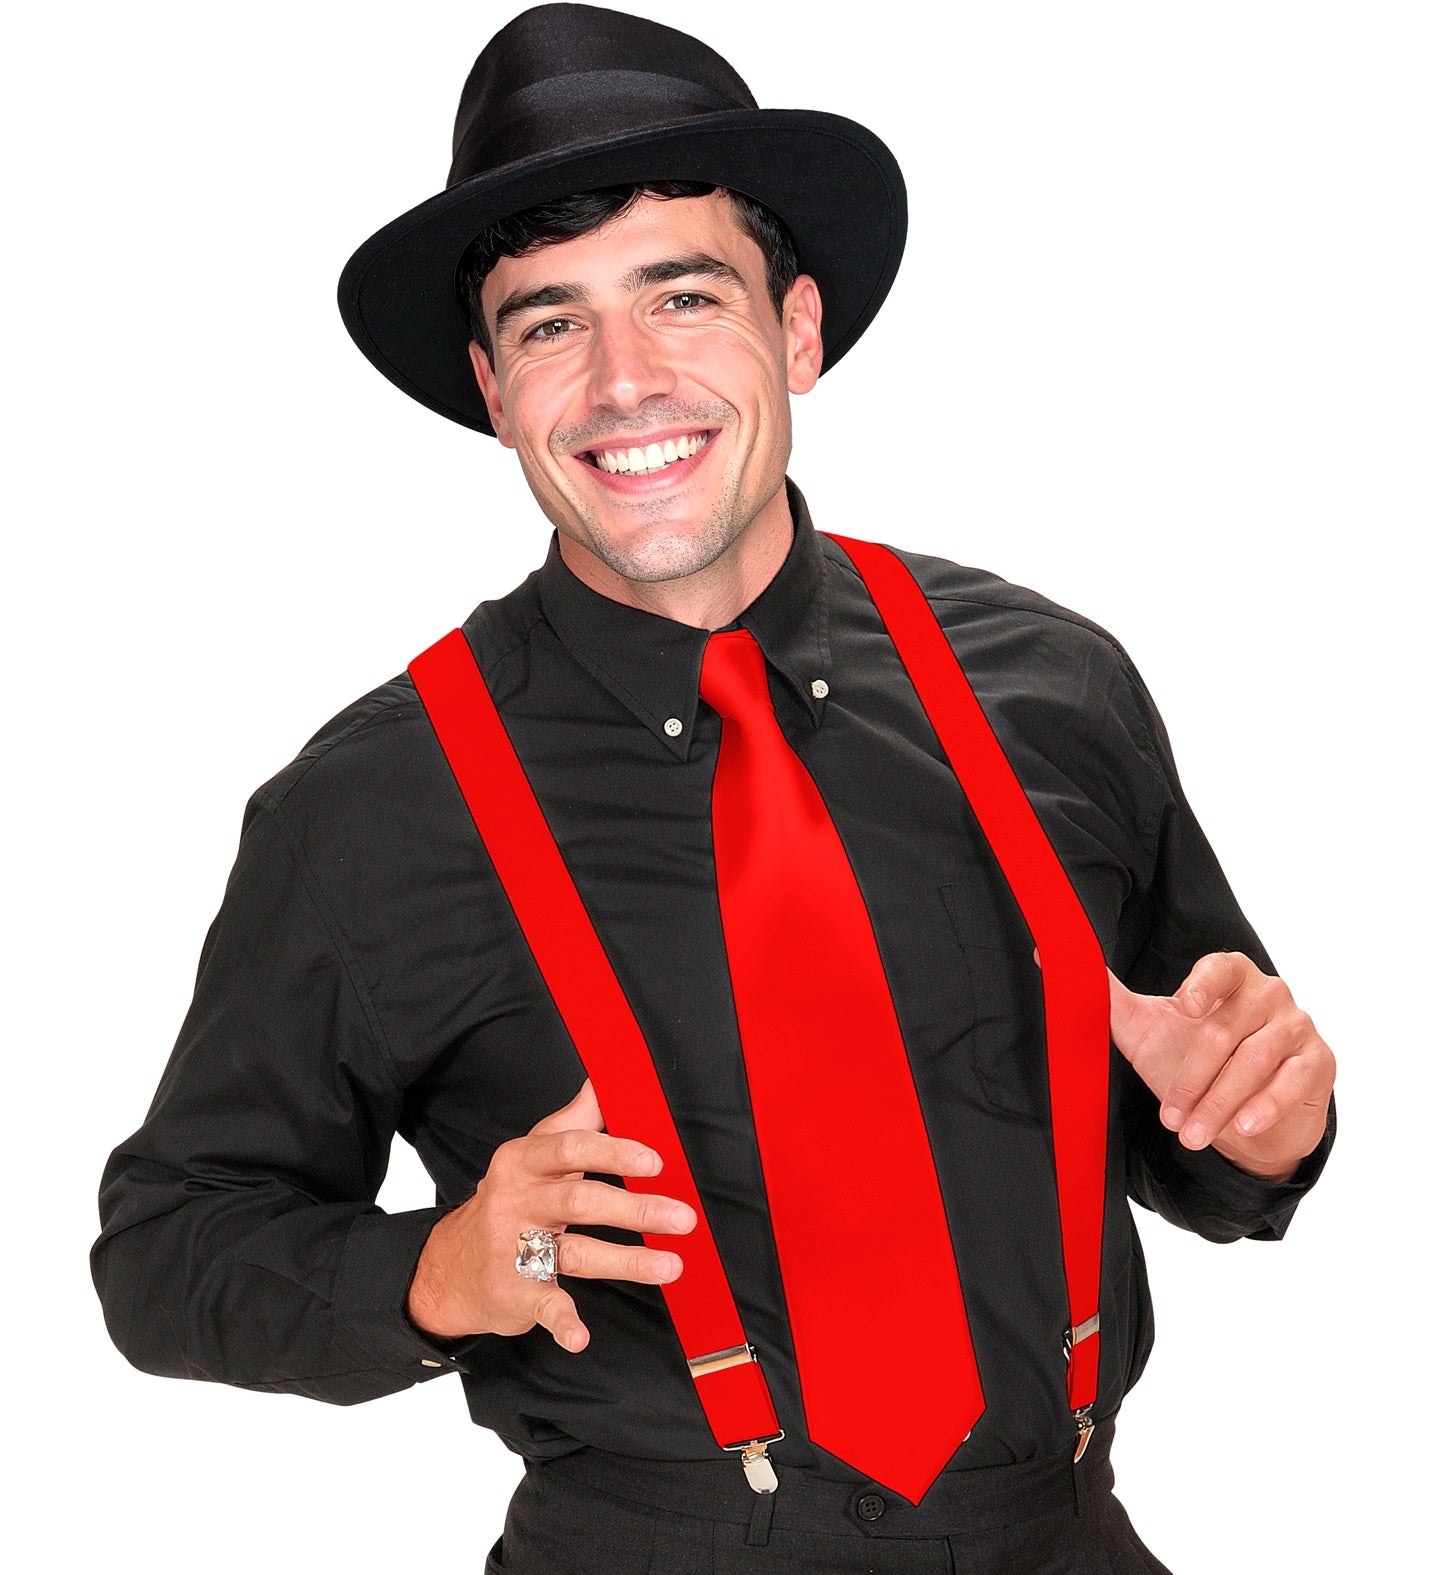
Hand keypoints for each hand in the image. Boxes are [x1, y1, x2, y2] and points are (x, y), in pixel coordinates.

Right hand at [406, 1079, 695, 1349]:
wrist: (447, 1268)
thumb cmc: (507, 1202)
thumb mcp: (529, 1154)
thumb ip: (571, 1121)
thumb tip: (604, 1080)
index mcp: (522, 1162)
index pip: (571, 1149)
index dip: (615, 1153)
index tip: (655, 1161)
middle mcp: (516, 1203)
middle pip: (580, 1202)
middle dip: (636, 1209)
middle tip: (682, 1216)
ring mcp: (513, 1250)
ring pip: (575, 1254)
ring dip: (626, 1261)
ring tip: (671, 1265)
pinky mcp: (514, 1292)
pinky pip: (543, 1306)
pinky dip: (562, 1322)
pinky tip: (580, 1337)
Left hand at [1108, 953, 1334, 1180]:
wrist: (1244, 1116)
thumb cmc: (1191, 1061)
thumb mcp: (1147, 1029)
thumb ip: (1109, 997)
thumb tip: (1054, 958)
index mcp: (1231, 975)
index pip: (1221, 967)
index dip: (1202, 984)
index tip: (1181, 1008)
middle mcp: (1269, 994)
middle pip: (1225, 1032)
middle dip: (1193, 1081)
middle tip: (1170, 1119)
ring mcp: (1298, 1026)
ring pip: (1254, 1062)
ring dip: (1219, 1104)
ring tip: (1193, 1135)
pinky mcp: (1319, 1062)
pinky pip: (1291, 1083)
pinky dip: (1265, 1107)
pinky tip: (1244, 1126)